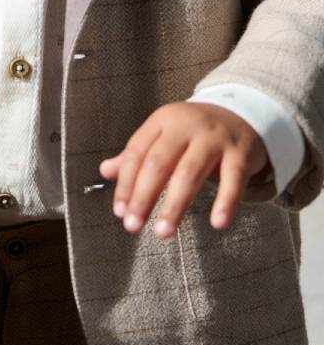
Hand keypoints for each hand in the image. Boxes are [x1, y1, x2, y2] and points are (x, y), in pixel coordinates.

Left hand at [98, 102, 268, 238]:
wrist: (241, 113)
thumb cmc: (193, 132)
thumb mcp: (163, 135)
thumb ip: (136, 154)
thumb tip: (105, 171)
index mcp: (162, 120)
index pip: (137, 152)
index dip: (126, 182)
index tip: (119, 211)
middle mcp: (186, 127)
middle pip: (159, 163)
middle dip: (143, 196)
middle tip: (132, 224)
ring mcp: (214, 139)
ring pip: (189, 173)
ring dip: (174, 205)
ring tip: (162, 231)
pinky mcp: (240, 153)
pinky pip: (233, 180)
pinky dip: (226, 202)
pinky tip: (217, 224)